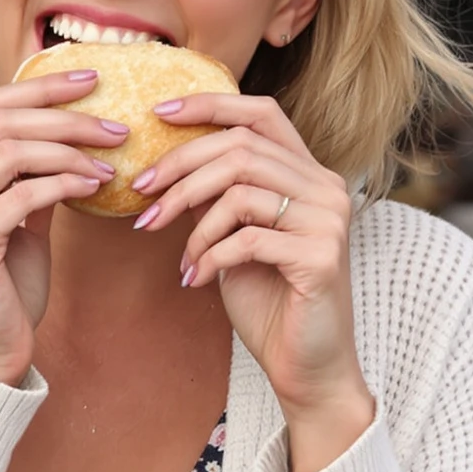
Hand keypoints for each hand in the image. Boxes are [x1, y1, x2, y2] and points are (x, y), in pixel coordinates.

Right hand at [0, 69, 125, 384]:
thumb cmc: (3, 288)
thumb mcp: (16, 220)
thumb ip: (29, 177)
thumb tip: (71, 132)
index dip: (38, 88)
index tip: (89, 79)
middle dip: (64, 116)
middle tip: (115, 125)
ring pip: (11, 151)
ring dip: (70, 149)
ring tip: (111, 159)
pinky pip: (23, 193)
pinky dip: (65, 183)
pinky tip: (96, 187)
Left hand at [135, 93, 373, 471]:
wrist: (306, 366)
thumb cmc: (269, 301)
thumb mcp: (232, 237)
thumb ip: (214, 198)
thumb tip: (165, 164)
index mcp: (309, 173)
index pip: (260, 114)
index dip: (209, 105)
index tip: (158, 115)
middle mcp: (326, 187)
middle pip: (241, 149)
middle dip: (181, 171)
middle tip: (143, 200)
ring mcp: (329, 220)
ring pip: (241, 191)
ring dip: (193, 222)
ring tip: (176, 254)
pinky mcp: (321, 257)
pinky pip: (247, 239)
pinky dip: (210, 256)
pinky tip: (195, 280)